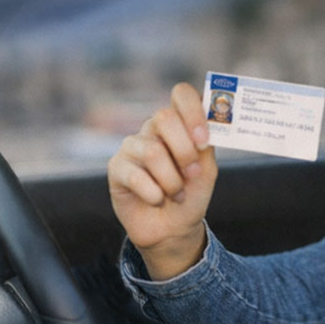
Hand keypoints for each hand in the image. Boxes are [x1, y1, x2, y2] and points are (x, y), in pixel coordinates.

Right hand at [108, 82, 216, 278]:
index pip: (181, 94)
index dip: (193, 111)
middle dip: (184, 151)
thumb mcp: (206, 169)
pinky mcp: (116, 167)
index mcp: (178, 122)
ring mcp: (132, 146)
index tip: (203, 139)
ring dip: (172, 180)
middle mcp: (153, 128)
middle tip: (191, 173)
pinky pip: (135, 175)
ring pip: (152, 151)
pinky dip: (154, 194)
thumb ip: (206, 143)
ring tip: (176, 194)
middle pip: (163, 118)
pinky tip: (157, 200)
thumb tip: (207, 121)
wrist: (173, 229)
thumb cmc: (191, 194)